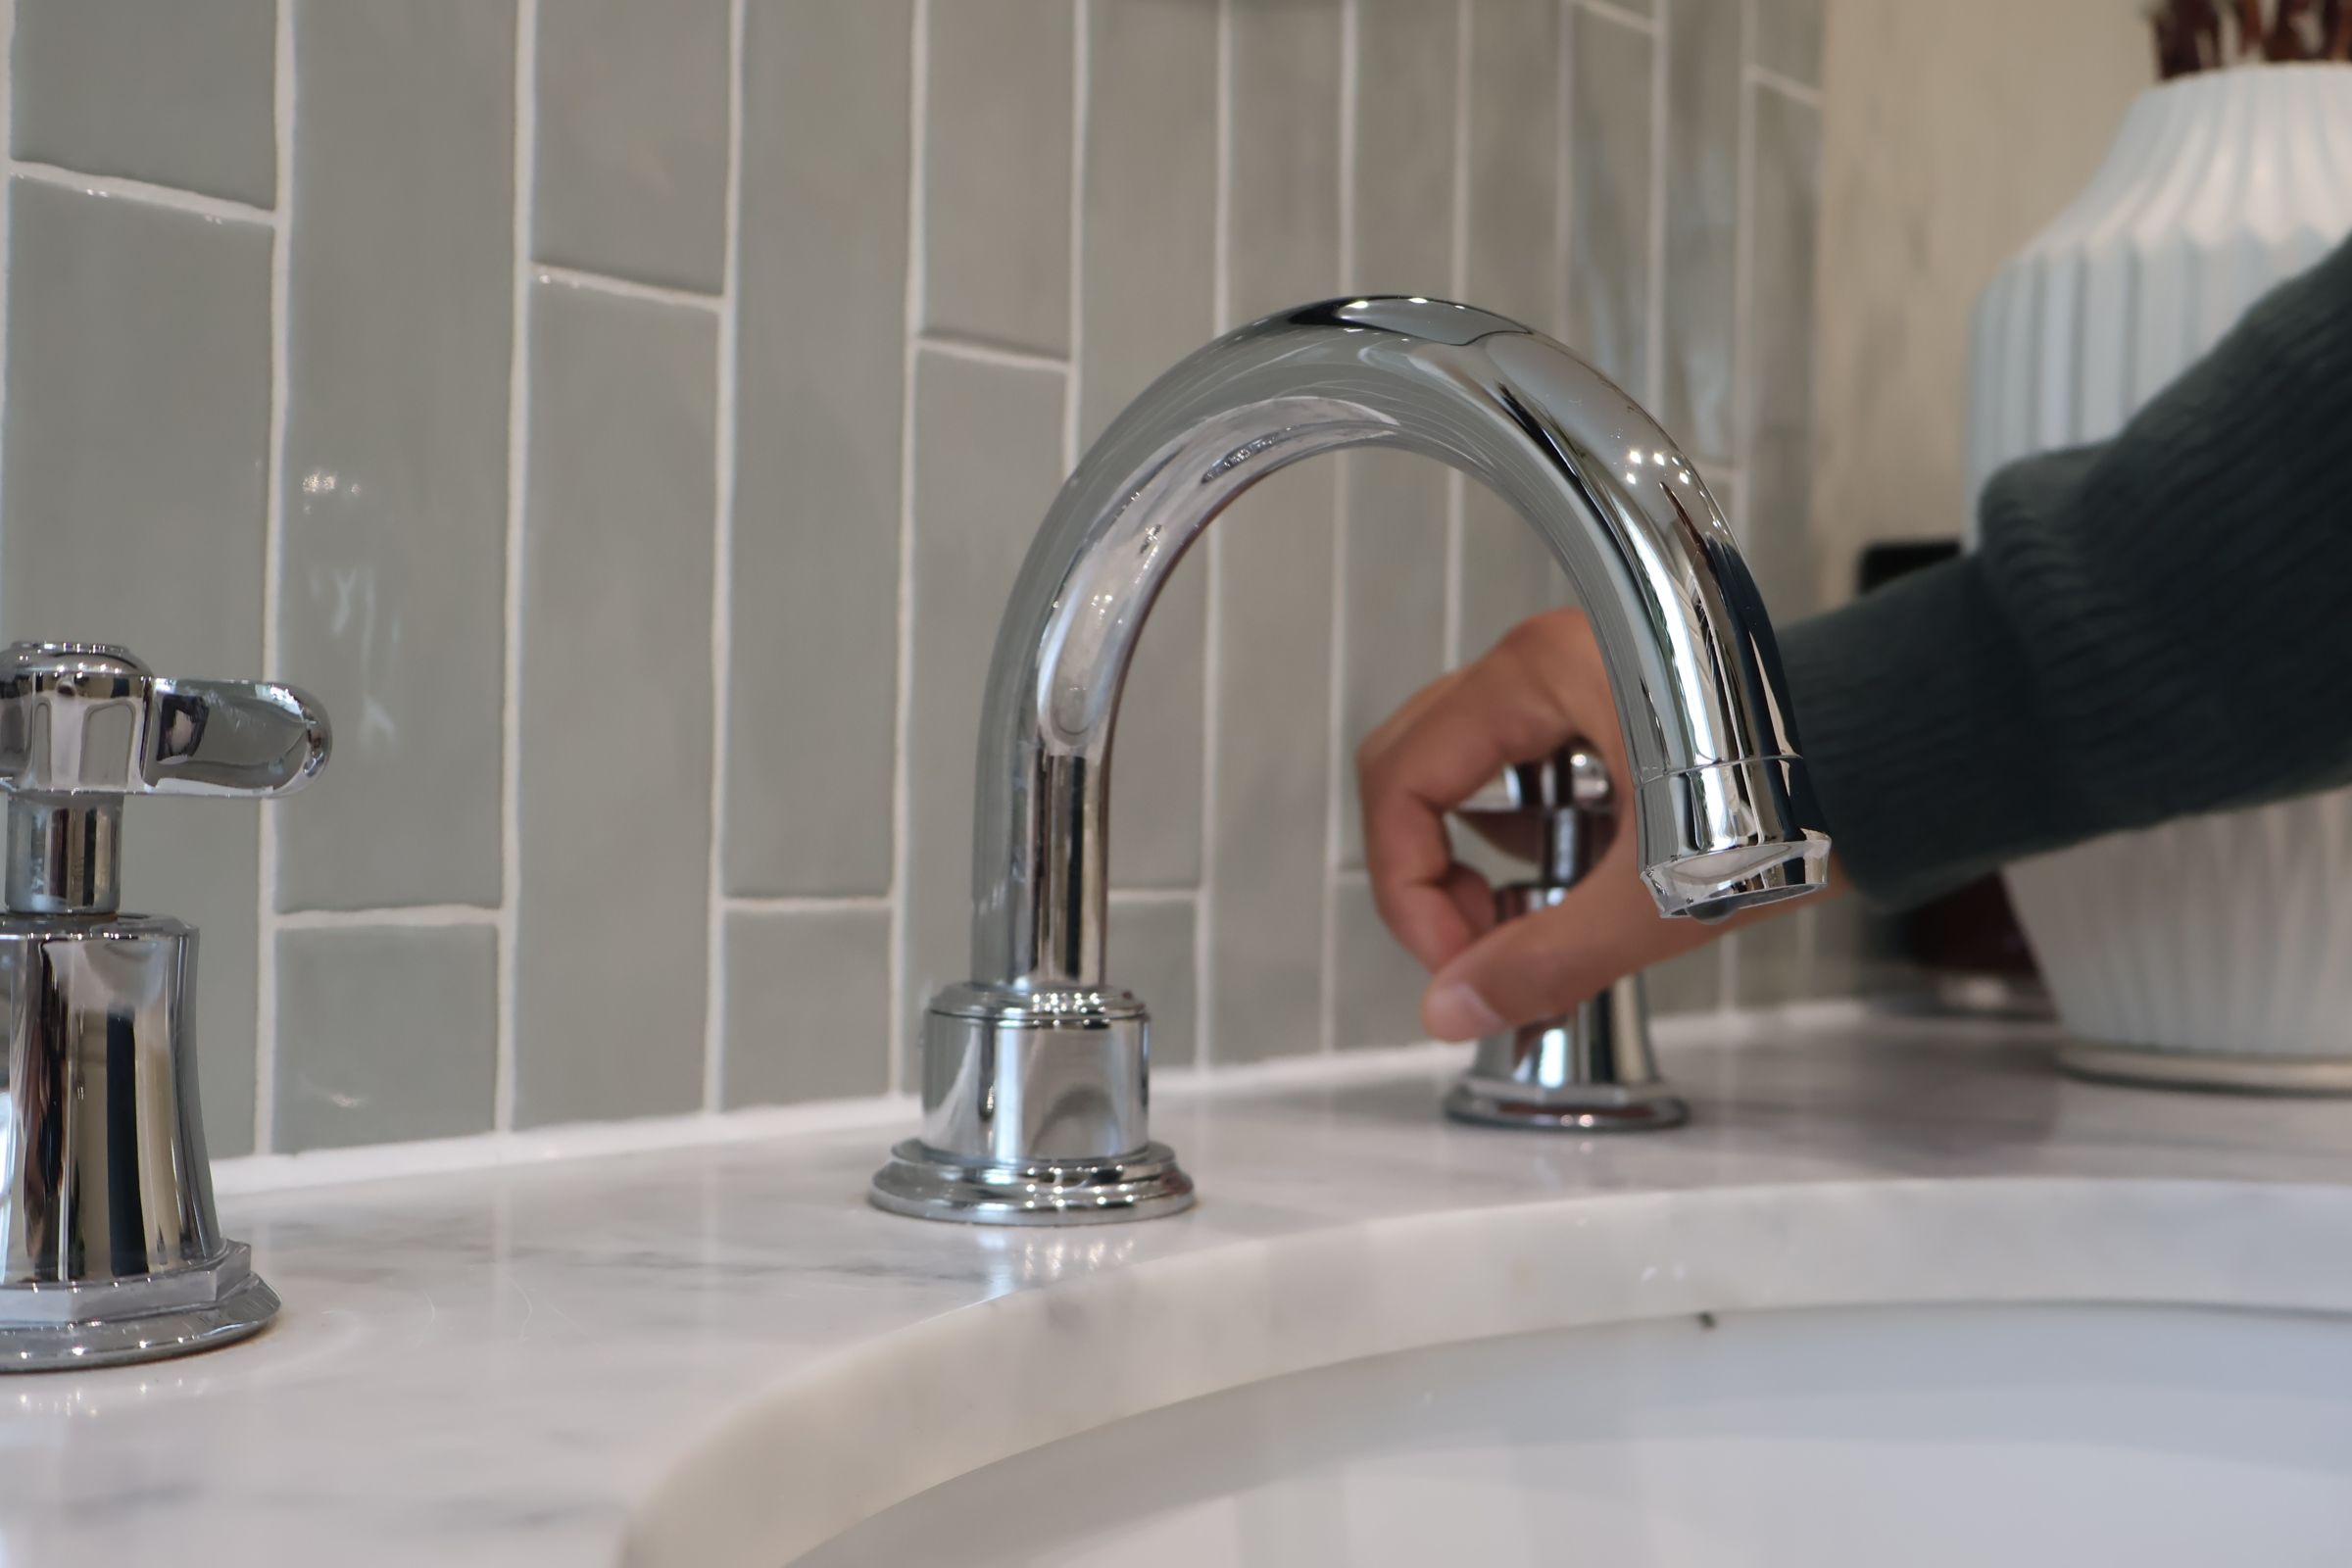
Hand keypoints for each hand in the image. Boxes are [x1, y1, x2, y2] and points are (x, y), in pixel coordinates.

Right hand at [1356, 608, 1824, 1040]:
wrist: (1897, 761)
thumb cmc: (1801, 792)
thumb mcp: (1655, 897)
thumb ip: (1541, 958)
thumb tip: (1453, 1007)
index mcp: (1539, 675)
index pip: (1401, 781)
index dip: (1408, 887)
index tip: (1456, 958)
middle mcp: (1545, 664)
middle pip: (1415, 769)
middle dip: (1429, 874)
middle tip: (1476, 945)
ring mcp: (1574, 683)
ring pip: (1465, 774)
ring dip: (1478, 860)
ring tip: (1535, 923)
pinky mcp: (1607, 713)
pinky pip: (1522, 774)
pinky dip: (1526, 841)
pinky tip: (1579, 891)